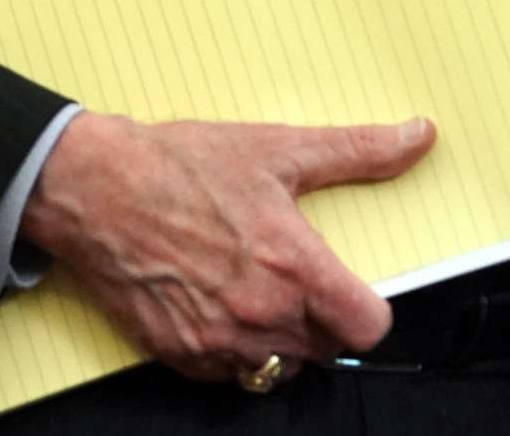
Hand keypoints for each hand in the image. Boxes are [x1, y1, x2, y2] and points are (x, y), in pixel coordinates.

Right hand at [18, 111, 434, 386]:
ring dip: (276, 338)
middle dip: (317, 317)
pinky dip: (230, 349)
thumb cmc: (177, 164)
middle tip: (288, 277)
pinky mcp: (180, 355)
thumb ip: (356, 149)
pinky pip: (229, 374)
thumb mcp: (272, 148)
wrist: (92, 185)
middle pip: (326, 348)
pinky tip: (213, 303)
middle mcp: (260, 314)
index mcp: (293, 266)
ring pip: (279, 365)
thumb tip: (418, 135)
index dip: (365, 309)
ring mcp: (218, 341)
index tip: (349, 291)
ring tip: (250, 290)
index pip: (368, 328)